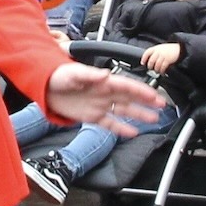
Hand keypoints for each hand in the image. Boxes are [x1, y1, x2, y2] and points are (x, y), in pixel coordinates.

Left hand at [43, 62, 165, 132]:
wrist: (45, 88)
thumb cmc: (58, 76)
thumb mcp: (73, 73)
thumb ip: (90, 74)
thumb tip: (105, 74)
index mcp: (103, 82)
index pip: (127, 86)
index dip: (141, 91)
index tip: (154, 95)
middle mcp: (105, 93)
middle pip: (130, 98)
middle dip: (146, 101)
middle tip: (161, 105)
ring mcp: (100, 105)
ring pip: (124, 110)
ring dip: (138, 114)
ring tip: (153, 119)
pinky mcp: (92, 116)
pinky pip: (109, 123)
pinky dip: (120, 128)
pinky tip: (132, 132)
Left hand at [140, 42, 182, 72]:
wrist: (180, 48)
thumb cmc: (170, 49)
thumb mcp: (161, 48)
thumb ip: (155, 52)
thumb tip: (150, 60)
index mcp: (156, 48)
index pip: (147, 53)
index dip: (144, 58)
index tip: (143, 63)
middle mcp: (158, 52)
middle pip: (151, 61)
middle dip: (150, 67)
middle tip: (151, 69)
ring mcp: (163, 56)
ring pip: (156, 66)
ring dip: (156, 70)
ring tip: (157, 71)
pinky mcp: (168, 60)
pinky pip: (162, 68)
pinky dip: (162, 71)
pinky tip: (162, 73)